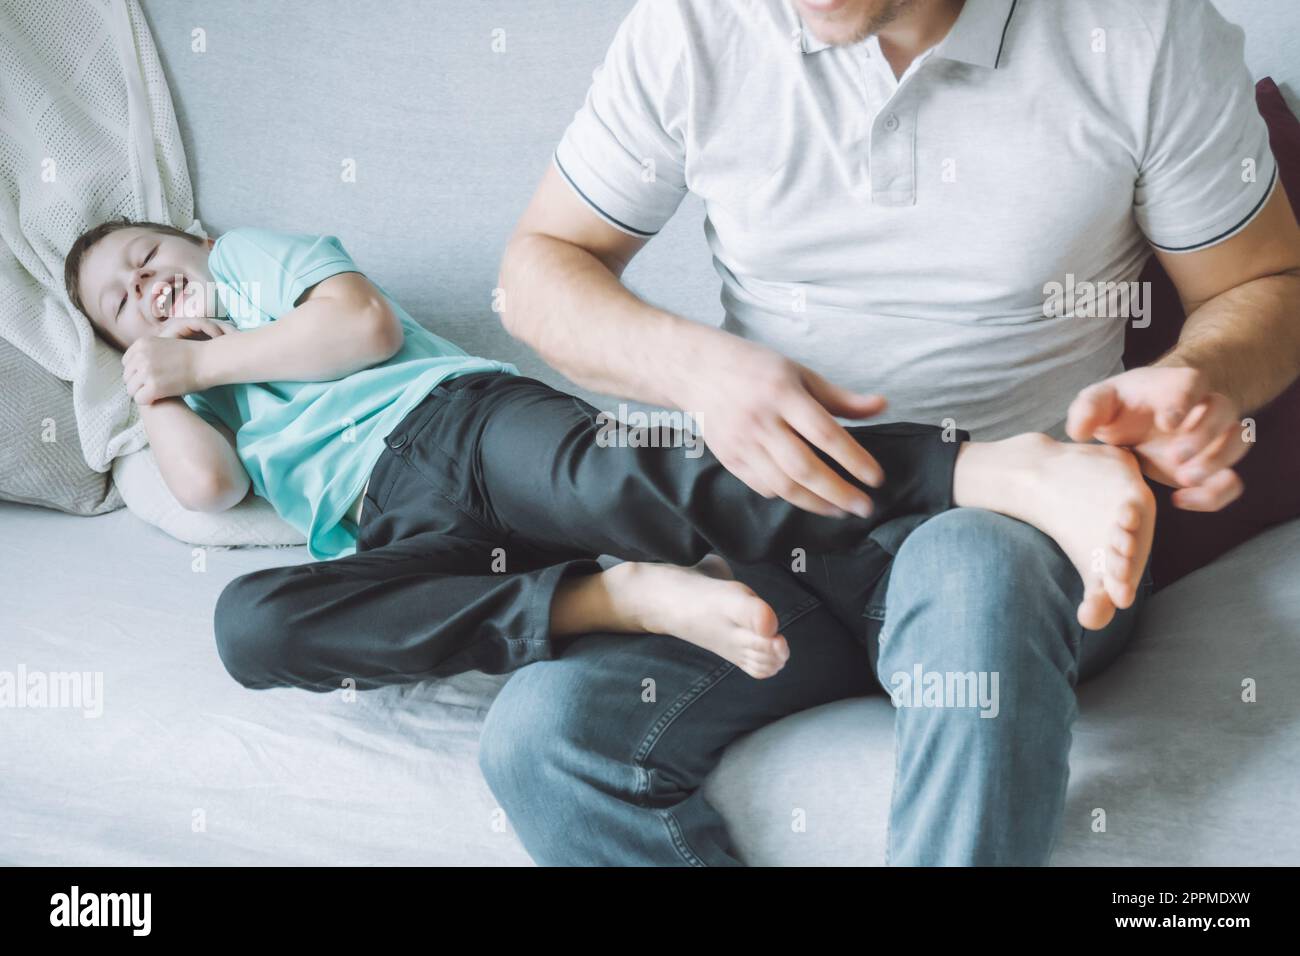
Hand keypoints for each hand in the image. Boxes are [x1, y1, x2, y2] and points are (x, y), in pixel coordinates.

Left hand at [121, 319, 227, 404]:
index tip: (152, 376)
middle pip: (127, 377)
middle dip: (139, 384)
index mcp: (142, 343)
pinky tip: (160, 397)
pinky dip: (149, 401)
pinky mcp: (154, 386)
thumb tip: (136, 370)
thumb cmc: (192, 356)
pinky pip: (140, 399)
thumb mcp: (164, 345)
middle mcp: (140, 356)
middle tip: (157, 386)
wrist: (208, 361)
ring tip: (159, 392)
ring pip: (131, 390)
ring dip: (143, 393)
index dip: (138, 372)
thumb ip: (148, 354)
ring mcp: (146, 371)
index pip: (126, 363)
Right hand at [681, 336, 886, 516]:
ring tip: (841, 510)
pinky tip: (807, 498)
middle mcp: (760, 420)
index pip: (824, 433)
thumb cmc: (755, 368)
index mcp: (781, 393)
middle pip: (804, 467)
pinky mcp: (729, 458)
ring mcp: (741, 442)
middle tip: (865, 507)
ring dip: (816, 503)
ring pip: (783, 484)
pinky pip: (762, 486)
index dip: (853, 459)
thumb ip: (839, 397)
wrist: (697, 371)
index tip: (876, 478)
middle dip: (838, 492)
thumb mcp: (799, 373)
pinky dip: (787, 496)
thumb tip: (881, 406)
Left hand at [1066, 365, 1246, 511]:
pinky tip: (1179, 500)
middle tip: (1176, 457)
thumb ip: (1088, 409)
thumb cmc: (1123, 405)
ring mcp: (1215, 437)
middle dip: (1205, 435)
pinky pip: (1231, 480)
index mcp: (1177, 385)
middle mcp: (1204, 407)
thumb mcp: (1100, 400)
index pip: (1192, 383)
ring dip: (1217, 463)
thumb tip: (1078, 432)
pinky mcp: (1214, 466)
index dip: (1184, 401)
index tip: (1168, 422)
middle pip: (1224, 410)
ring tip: (1183, 480)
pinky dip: (1214, 494)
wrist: (1143, 421)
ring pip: (1238, 442)